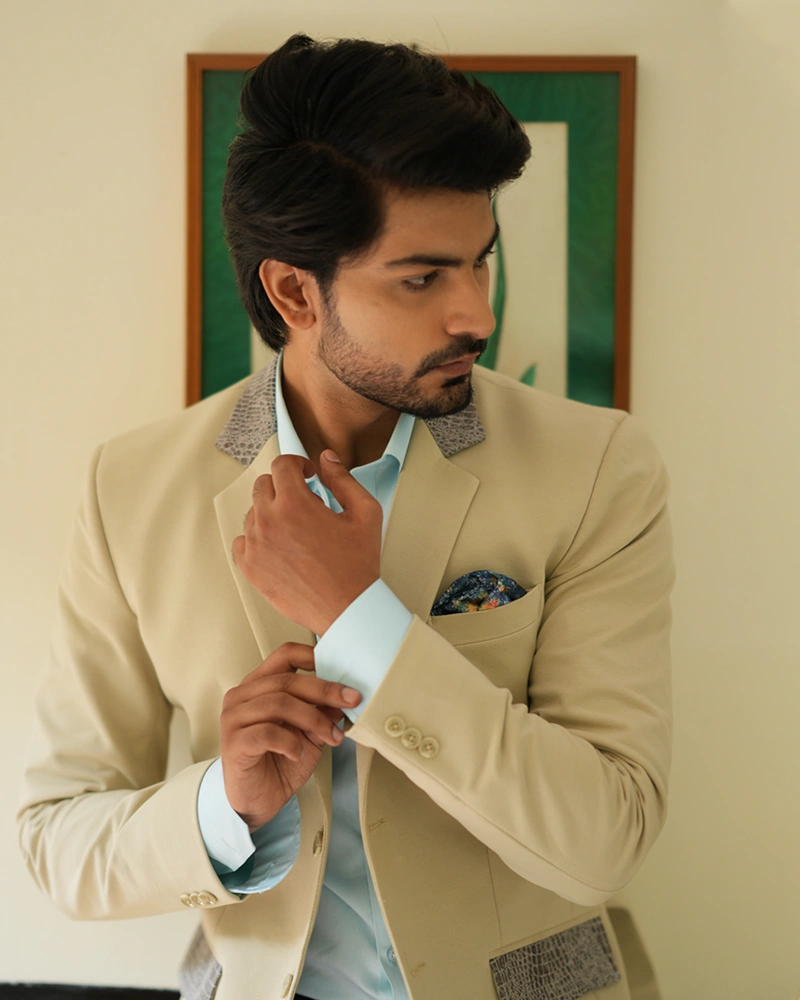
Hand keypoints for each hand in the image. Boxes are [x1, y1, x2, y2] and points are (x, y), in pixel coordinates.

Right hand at [220, 642, 361, 830]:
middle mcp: (242, 696)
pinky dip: (291, 742)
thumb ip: (322, 712)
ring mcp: (234, 718)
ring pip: (280, 703)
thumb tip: (345, 696)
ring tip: (331, 736)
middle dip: (325, 691)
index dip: (314, 656)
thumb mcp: (309, 734)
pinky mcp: (233, 742)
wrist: (257, 802)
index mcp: (259, 685)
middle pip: (288, 679)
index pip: (285, 655)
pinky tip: (299, 752)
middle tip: (350, 701)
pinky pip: (267, 733)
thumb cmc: (278, 763)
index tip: (343, 670)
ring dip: (313, 719)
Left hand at [232, 451, 381, 634]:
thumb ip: (344, 479)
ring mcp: (255, 545)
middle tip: (304, 501)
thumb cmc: (357, 565)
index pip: (282, 465)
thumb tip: (326, 459)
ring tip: (296, 528)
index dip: (297, 464)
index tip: (307, 475)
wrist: (346, 608)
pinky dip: (258, 538)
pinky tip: (279, 545)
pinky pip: (241, 540)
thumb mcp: (365, 513)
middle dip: (284, 486)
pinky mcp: (250, 567)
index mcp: (295, 503)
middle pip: (264, 485)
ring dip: (272, 512)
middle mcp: (269, 521)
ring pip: (252, 512)